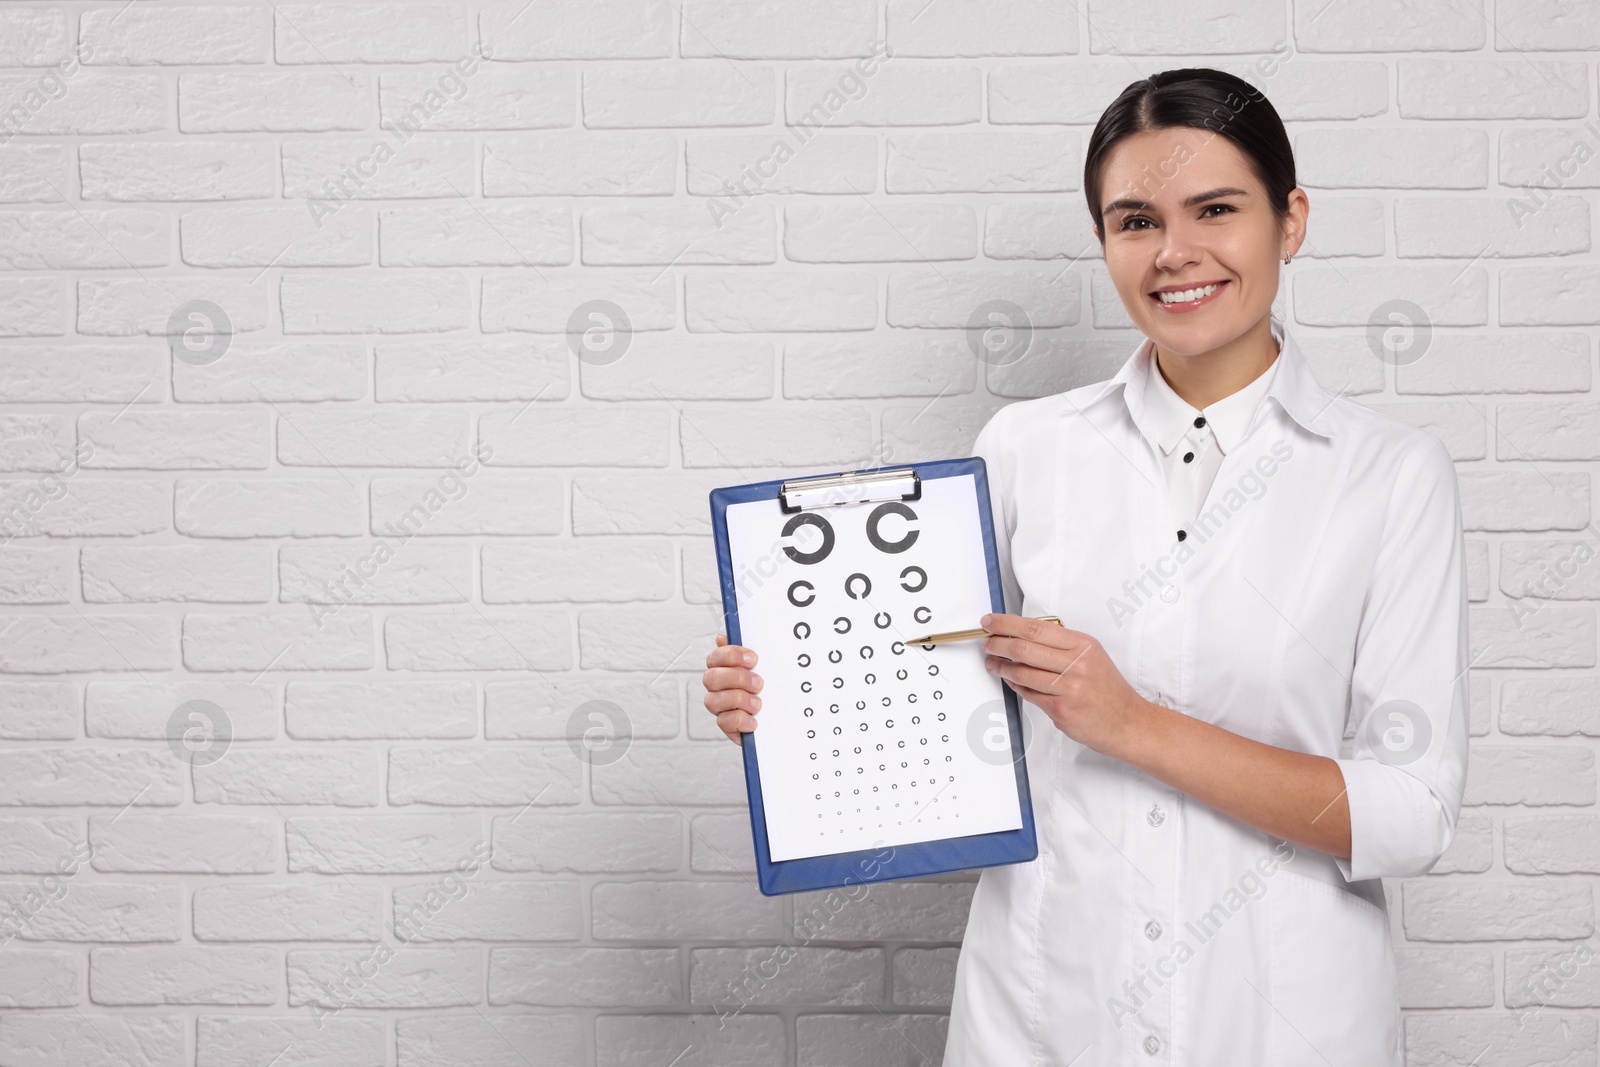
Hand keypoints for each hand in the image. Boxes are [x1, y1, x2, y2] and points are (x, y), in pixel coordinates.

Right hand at [703, 633, 762, 745]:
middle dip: (737, 679)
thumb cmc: (771, 687)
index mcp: (724, 668)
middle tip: (759, 683)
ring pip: (712, 701)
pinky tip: (754, 720)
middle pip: (710, 678)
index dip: (732, 656)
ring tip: (758, 703)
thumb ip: (750, 651)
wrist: (784, 716)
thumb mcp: (766, 666)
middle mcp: (718, 687)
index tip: (753, 659)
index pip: (716, 657)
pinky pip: (723, 722)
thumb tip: (725, 636)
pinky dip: (741, 720)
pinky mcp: (727, 725)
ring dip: (738, 700)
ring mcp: (721, 707)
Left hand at [979, 613, 1151, 758]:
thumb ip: (1062, 644)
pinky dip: (1014, 686)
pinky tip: (1009, 680)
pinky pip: (1028, 694)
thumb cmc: (1107, 689)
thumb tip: (1024, 634)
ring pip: (1022, 673)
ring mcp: (1069, 688)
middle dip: (997, 644)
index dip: (1006, 624)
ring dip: (1001, 667)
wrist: (1127, 722)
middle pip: (1024, 648)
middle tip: (986, 643)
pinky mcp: (1061, 709)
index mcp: (1083, 645)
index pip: (1035, 628)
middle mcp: (1076, 664)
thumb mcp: (1092, 655)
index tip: (990, 621)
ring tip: (992, 663)